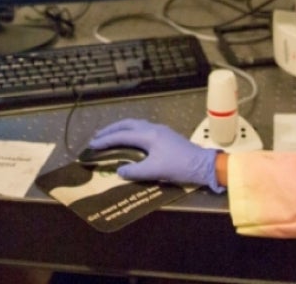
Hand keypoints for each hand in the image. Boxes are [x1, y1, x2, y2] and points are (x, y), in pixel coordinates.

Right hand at [88, 119, 222, 191]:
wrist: (203, 165)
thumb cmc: (179, 166)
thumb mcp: (155, 171)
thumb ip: (135, 172)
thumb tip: (119, 171)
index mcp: (148, 135)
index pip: (122, 136)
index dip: (106, 140)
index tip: (92, 145)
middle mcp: (152, 128)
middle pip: (127, 124)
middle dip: (111, 130)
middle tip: (97, 136)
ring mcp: (160, 130)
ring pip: (135, 124)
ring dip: (121, 129)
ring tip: (111, 136)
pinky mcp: (165, 135)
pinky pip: (142, 128)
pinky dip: (131, 132)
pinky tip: (130, 140)